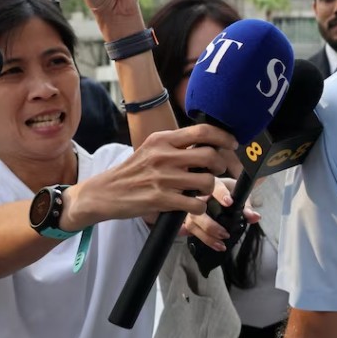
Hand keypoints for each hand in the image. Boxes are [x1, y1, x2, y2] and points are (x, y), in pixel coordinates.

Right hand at [63, 124, 236, 228]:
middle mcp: (164, 155)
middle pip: (210, 156)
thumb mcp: (152, 150)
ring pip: (207, 181)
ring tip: (201, 191)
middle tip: (216, 171)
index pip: (202, 131)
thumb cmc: (133, 171)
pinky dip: (200, 206)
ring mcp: (163, 178)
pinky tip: (192, 205)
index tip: (232, 144)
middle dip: (220, 165)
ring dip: (210, 189)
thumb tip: (207, 143)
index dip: (224, 137)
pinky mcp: (161, 199)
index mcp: (163, 139)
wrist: (104, 192)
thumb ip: (176, 145)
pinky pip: (196, 203)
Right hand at [182, 177, 261, 250]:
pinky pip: (191, 231)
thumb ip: (247, 206)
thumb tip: (255, 217)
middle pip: (198, 210)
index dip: (221, 194)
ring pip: (193, 223)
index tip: (229, 202)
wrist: (219, 194)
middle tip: (226, 234)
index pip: (215, 186)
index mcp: (213, 184)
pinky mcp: (190, 220)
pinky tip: (216, 245)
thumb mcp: (240, 196)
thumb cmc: (229, 193)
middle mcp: (199, 196)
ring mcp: (191, 208)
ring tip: (222, 244)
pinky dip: (204, 239)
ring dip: (207, 236)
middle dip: (211, 225)